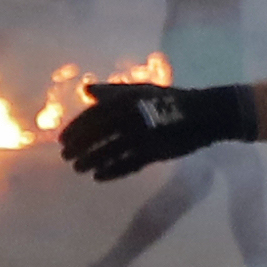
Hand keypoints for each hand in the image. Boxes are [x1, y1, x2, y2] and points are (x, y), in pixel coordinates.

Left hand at [58, 82, 256, 181]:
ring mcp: (144, 135)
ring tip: (78, 169)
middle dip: (78, 146)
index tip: (62, 140)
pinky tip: (99, 177)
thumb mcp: (142, 90)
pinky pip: (128, 164)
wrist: (204, 114)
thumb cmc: (170, 100)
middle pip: (97, 134)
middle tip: (66, 157)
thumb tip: (87, 91)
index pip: (93, 115)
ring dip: (91, 161)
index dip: (75, 128)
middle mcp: (132, 116)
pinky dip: (112, 171)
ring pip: (110, 151)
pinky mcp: (156, 152)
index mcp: (128, 99)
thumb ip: (113, 91)